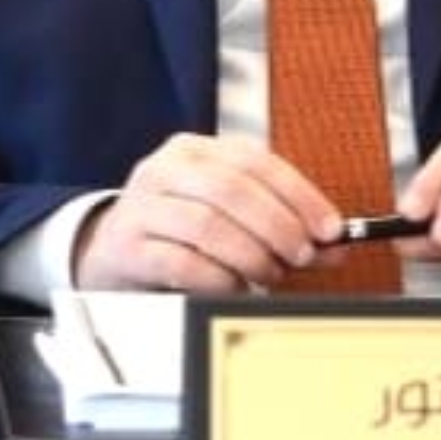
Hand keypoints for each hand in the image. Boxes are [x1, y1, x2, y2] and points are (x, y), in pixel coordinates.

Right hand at [71, 132, 354, 293]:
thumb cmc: (177, 232)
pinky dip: (218, 278)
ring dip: (250, 254)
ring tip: (270, 275)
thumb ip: (278, 224)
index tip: (330, 229)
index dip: (299, 195)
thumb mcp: (226, 215)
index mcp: (196, 150)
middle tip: (303, 257)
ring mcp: (141, 205)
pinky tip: (234, 289)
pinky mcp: (126, 247)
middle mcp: (165, 169)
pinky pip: (180, 262)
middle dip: (277, 225)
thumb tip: (333, 244)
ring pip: (206, 224)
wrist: (107, 253)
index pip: (256, 161)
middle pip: (232, 189)